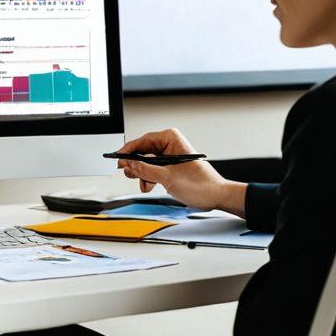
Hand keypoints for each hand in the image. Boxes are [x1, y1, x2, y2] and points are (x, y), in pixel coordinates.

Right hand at [114, 128, 245, 214]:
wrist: (218, 197)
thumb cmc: (203, 185)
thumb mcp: (168, 178)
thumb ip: (145, 170)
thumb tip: (129, 164)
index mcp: (171, 139)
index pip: (142, 141)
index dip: (127, 151)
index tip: (117, 158)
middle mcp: (170, 144)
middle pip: (142, 151)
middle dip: (136, 165)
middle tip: (130, 173)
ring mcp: (170, 155)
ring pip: (146, 161)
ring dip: (143, 174)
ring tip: (145, 184)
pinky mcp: (170, 165)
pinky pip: (153, 168)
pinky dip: (149, 177)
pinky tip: (150, 185)